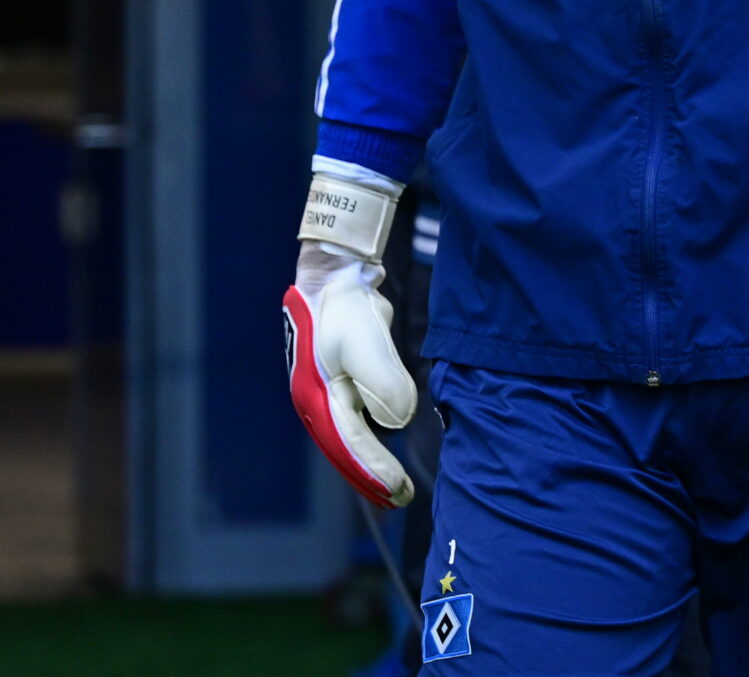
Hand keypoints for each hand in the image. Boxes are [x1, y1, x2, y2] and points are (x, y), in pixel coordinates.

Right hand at [281, 172, 413, 507]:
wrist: (337, 280)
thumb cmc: (345, 311)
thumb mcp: (366, 343)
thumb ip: (383, 382)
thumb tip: (398, 421)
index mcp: (316, 400)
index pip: (348, 445)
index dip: (373, 470)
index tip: (398, 490)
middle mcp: (319, 403)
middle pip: (346, 450)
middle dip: (372, 477)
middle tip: (401, 499)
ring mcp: (331, 394)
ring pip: (353, 438)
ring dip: (372, 462)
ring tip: (395, 487)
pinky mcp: (346, 382)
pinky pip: (361, 421)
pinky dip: (373, 441)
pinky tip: (387, 449)